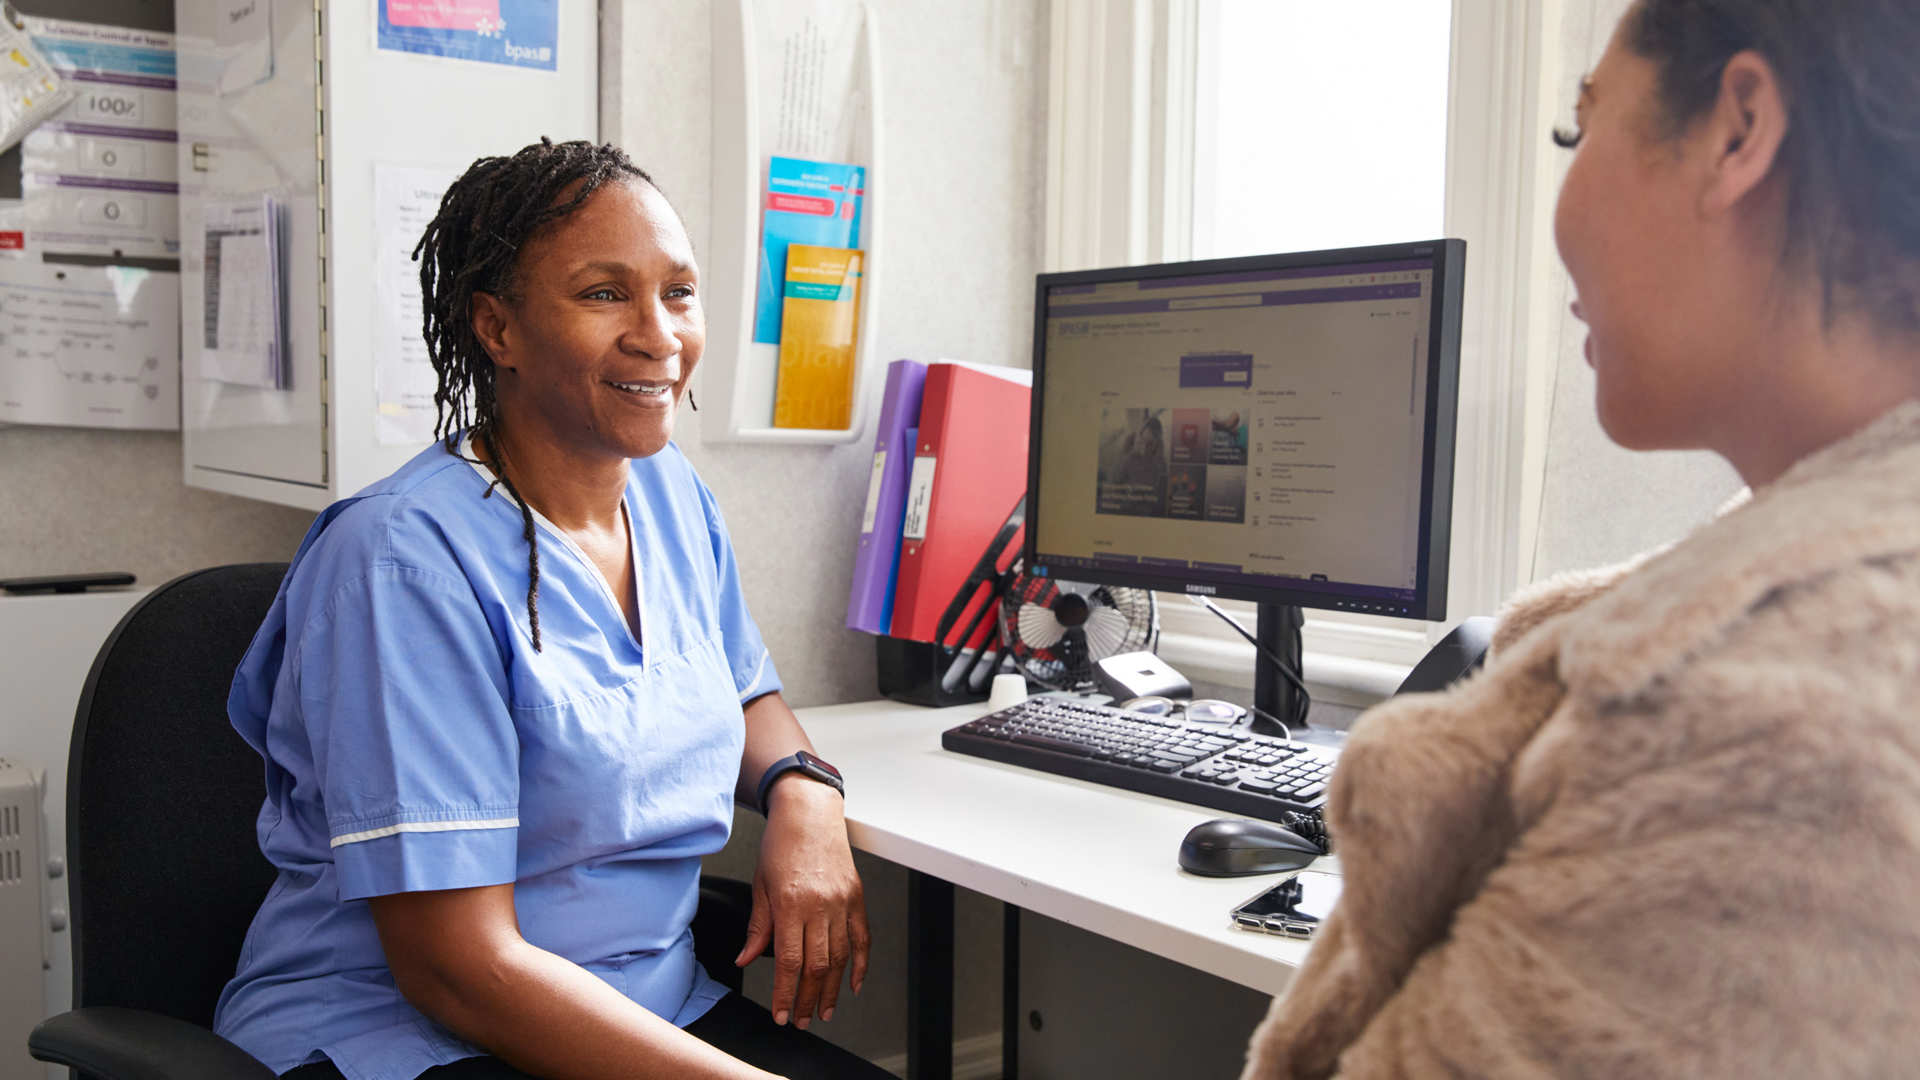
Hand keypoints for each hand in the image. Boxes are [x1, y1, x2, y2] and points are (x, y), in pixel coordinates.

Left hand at [734, 776, 870, 1029]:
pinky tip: (853, 985)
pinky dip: (861, 965)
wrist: (809, 811)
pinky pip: (862, 938)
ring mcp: (842, 901)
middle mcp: (820, 904)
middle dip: (809, 999)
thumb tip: (746, 959)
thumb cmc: (781, 843)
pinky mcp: (856, 897)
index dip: (785, 994)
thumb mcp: (761, 885)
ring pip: (841, 957)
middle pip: (818, 966)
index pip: (789, 962)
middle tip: (801, 1021)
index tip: (780, 1014)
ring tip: (824, 1012)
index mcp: (791, 902)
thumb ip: (758, 927)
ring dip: (832, 990)